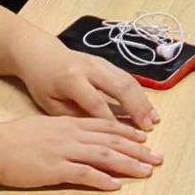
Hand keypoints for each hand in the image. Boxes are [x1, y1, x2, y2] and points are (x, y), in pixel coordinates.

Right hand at [0, 114, 160, 191]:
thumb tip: (82, 136)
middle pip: (112, 140)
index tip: (146, 138)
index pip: (107, 125)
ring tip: (146, 171)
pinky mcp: (55, 168)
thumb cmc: (16, 138)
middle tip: (158, 157)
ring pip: (104, 155)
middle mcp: (72, 134)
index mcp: (71, 122)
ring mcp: (65, 150)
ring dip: (128, 164)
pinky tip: (115, 185)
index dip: (129, 132)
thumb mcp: (46, 126)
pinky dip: (101, 179)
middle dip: (138, 149)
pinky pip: (83, 174)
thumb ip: (66, 130)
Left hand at [12, 36, 157, 129]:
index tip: (123, 140)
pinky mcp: (107, 62)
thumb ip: (74, 117)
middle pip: (120, 87)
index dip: (111, 122)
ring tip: (153, 119)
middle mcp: (90, 68)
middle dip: (136, 108)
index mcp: (72, 79)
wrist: (41, 54)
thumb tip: (99, 133)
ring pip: (128, 80)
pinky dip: (140, 93)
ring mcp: (101, 62)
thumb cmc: (43, 83)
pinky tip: (148, 107)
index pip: (96, 103)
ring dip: (143, 100)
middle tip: (147, 128)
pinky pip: (128, 77)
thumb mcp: (50, 104)